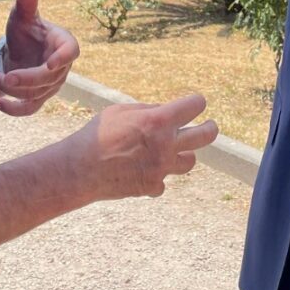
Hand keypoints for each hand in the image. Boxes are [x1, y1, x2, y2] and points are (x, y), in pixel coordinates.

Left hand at [0, 0, 78, 116]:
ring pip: (36, 93)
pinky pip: (29, 109)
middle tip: (5, 77)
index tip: (50, 64)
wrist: (20, 50)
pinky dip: (14, 109)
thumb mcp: (23, 17)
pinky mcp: (39, 98)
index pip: (71, 52)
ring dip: (13, 89)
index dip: (63, 59)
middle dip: (27, 79)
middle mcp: (62, 67)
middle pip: (49, 78)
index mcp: (63, 43)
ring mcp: (52, 85)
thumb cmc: (26, 30)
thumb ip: (26, 5)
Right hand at [69, 94, 217, 199]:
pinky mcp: (153, 187)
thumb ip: (149, 111)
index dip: (195, 103)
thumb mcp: (122, 111)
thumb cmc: (98, 134)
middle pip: (206, 135)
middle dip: (210, 128)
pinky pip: (163, 181)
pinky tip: (140, 170)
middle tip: (209, 127)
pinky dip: (155, 176)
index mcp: (159, 120)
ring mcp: (161, 168)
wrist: (79, 170)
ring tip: (169, 150)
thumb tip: (169, 113)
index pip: (195, 105)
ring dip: (182, 154)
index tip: (193, 104)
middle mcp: (166, 145)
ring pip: (190, 161)